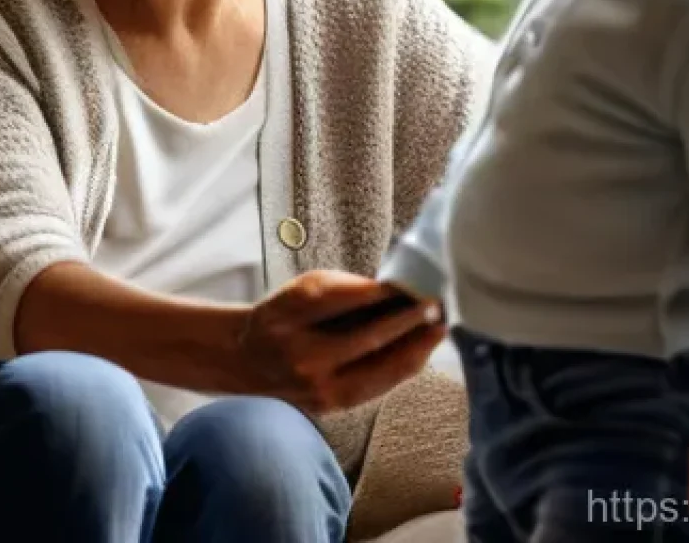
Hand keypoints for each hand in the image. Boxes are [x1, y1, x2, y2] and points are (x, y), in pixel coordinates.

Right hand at [236, 269, 444, 414]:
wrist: (248, 360)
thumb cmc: (283, 316)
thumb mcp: (303, 288)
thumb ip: (346, 289)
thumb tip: (396, 290)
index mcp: (291, 314)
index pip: (345, 299)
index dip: (384, 292)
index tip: (415, 281)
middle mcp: (303, 356)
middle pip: (369, 338)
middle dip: (411, 320)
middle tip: (439, 303)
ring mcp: (318, 387)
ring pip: (381, 370)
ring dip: (417, 348)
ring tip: (439, 327)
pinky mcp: (332, 406)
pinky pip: (378, 387)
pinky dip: (404, 366)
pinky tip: (421, 350)